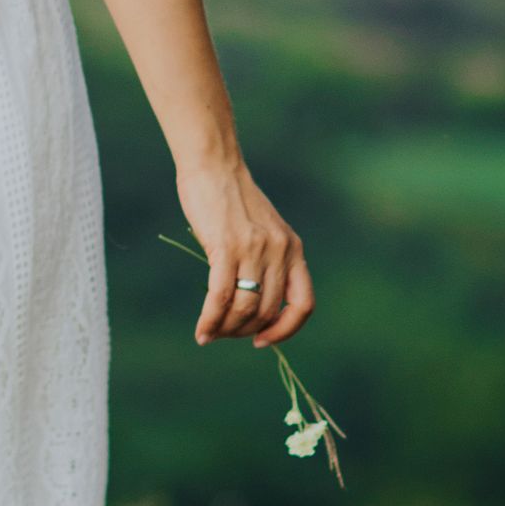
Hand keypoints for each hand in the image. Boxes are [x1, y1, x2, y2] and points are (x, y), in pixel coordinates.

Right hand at [175, 162, 313, 350]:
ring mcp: (254, 250)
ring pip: (244, 309)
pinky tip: (201, 331)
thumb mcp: (264, 230)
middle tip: (224, 333)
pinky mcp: (226, 248)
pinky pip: (220, 297)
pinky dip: (210, 320)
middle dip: (244, 332)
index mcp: (294, 249)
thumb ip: (267, 260)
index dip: (286, 330)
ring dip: (225, 329)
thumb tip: (253, 307)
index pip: (303, 304)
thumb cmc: (231, 199)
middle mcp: (279, 251)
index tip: (264, 339)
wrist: (214, 166)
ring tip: (210, 334)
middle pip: (267, 312)